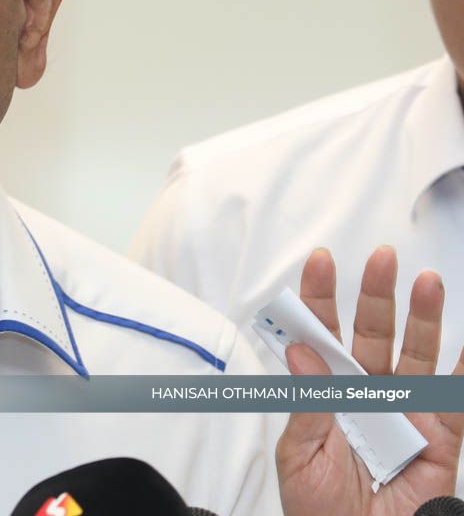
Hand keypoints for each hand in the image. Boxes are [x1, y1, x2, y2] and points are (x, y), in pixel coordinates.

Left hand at [277, 246, 463, 515]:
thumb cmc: (318, 509)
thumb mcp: (300, 455)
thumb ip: (306, 403)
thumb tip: (301, 350)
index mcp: (326, 393)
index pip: (322, 337)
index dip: (320, 299)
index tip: (319, 263)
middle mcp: (367, 395)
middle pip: (372, 334)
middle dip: (376, 294)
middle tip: (381, 258)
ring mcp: (405, 413)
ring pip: (416, 355)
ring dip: (424, 318)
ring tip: (427, 282)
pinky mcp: (440, 439)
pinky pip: (457, 400)